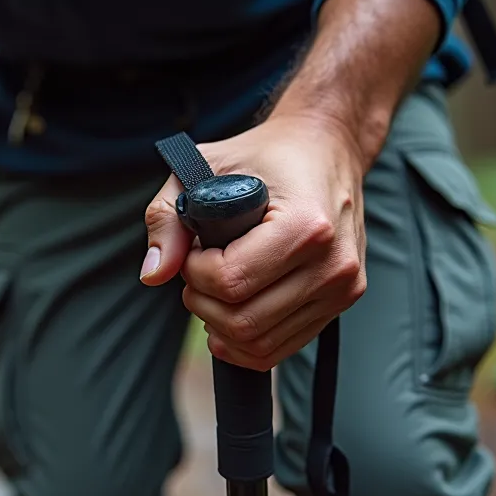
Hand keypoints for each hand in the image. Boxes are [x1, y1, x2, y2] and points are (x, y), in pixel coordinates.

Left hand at [141, 114, 368, 370]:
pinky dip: (245, 342)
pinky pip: (281, 348)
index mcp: (306, 224)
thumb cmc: (263, 156)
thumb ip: (167, 217)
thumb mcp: (204, 167)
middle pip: (244, 322)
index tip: (195, 249)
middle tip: (198, 272)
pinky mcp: (343, 301)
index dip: (195, 273)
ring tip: (215, 289)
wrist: (326, 148)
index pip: (230, 282)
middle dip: (203, 303)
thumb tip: (152, 274)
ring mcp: (343, 287)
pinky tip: (230, 312)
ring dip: (221, 325)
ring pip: (261, 345)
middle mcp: (333, 262)